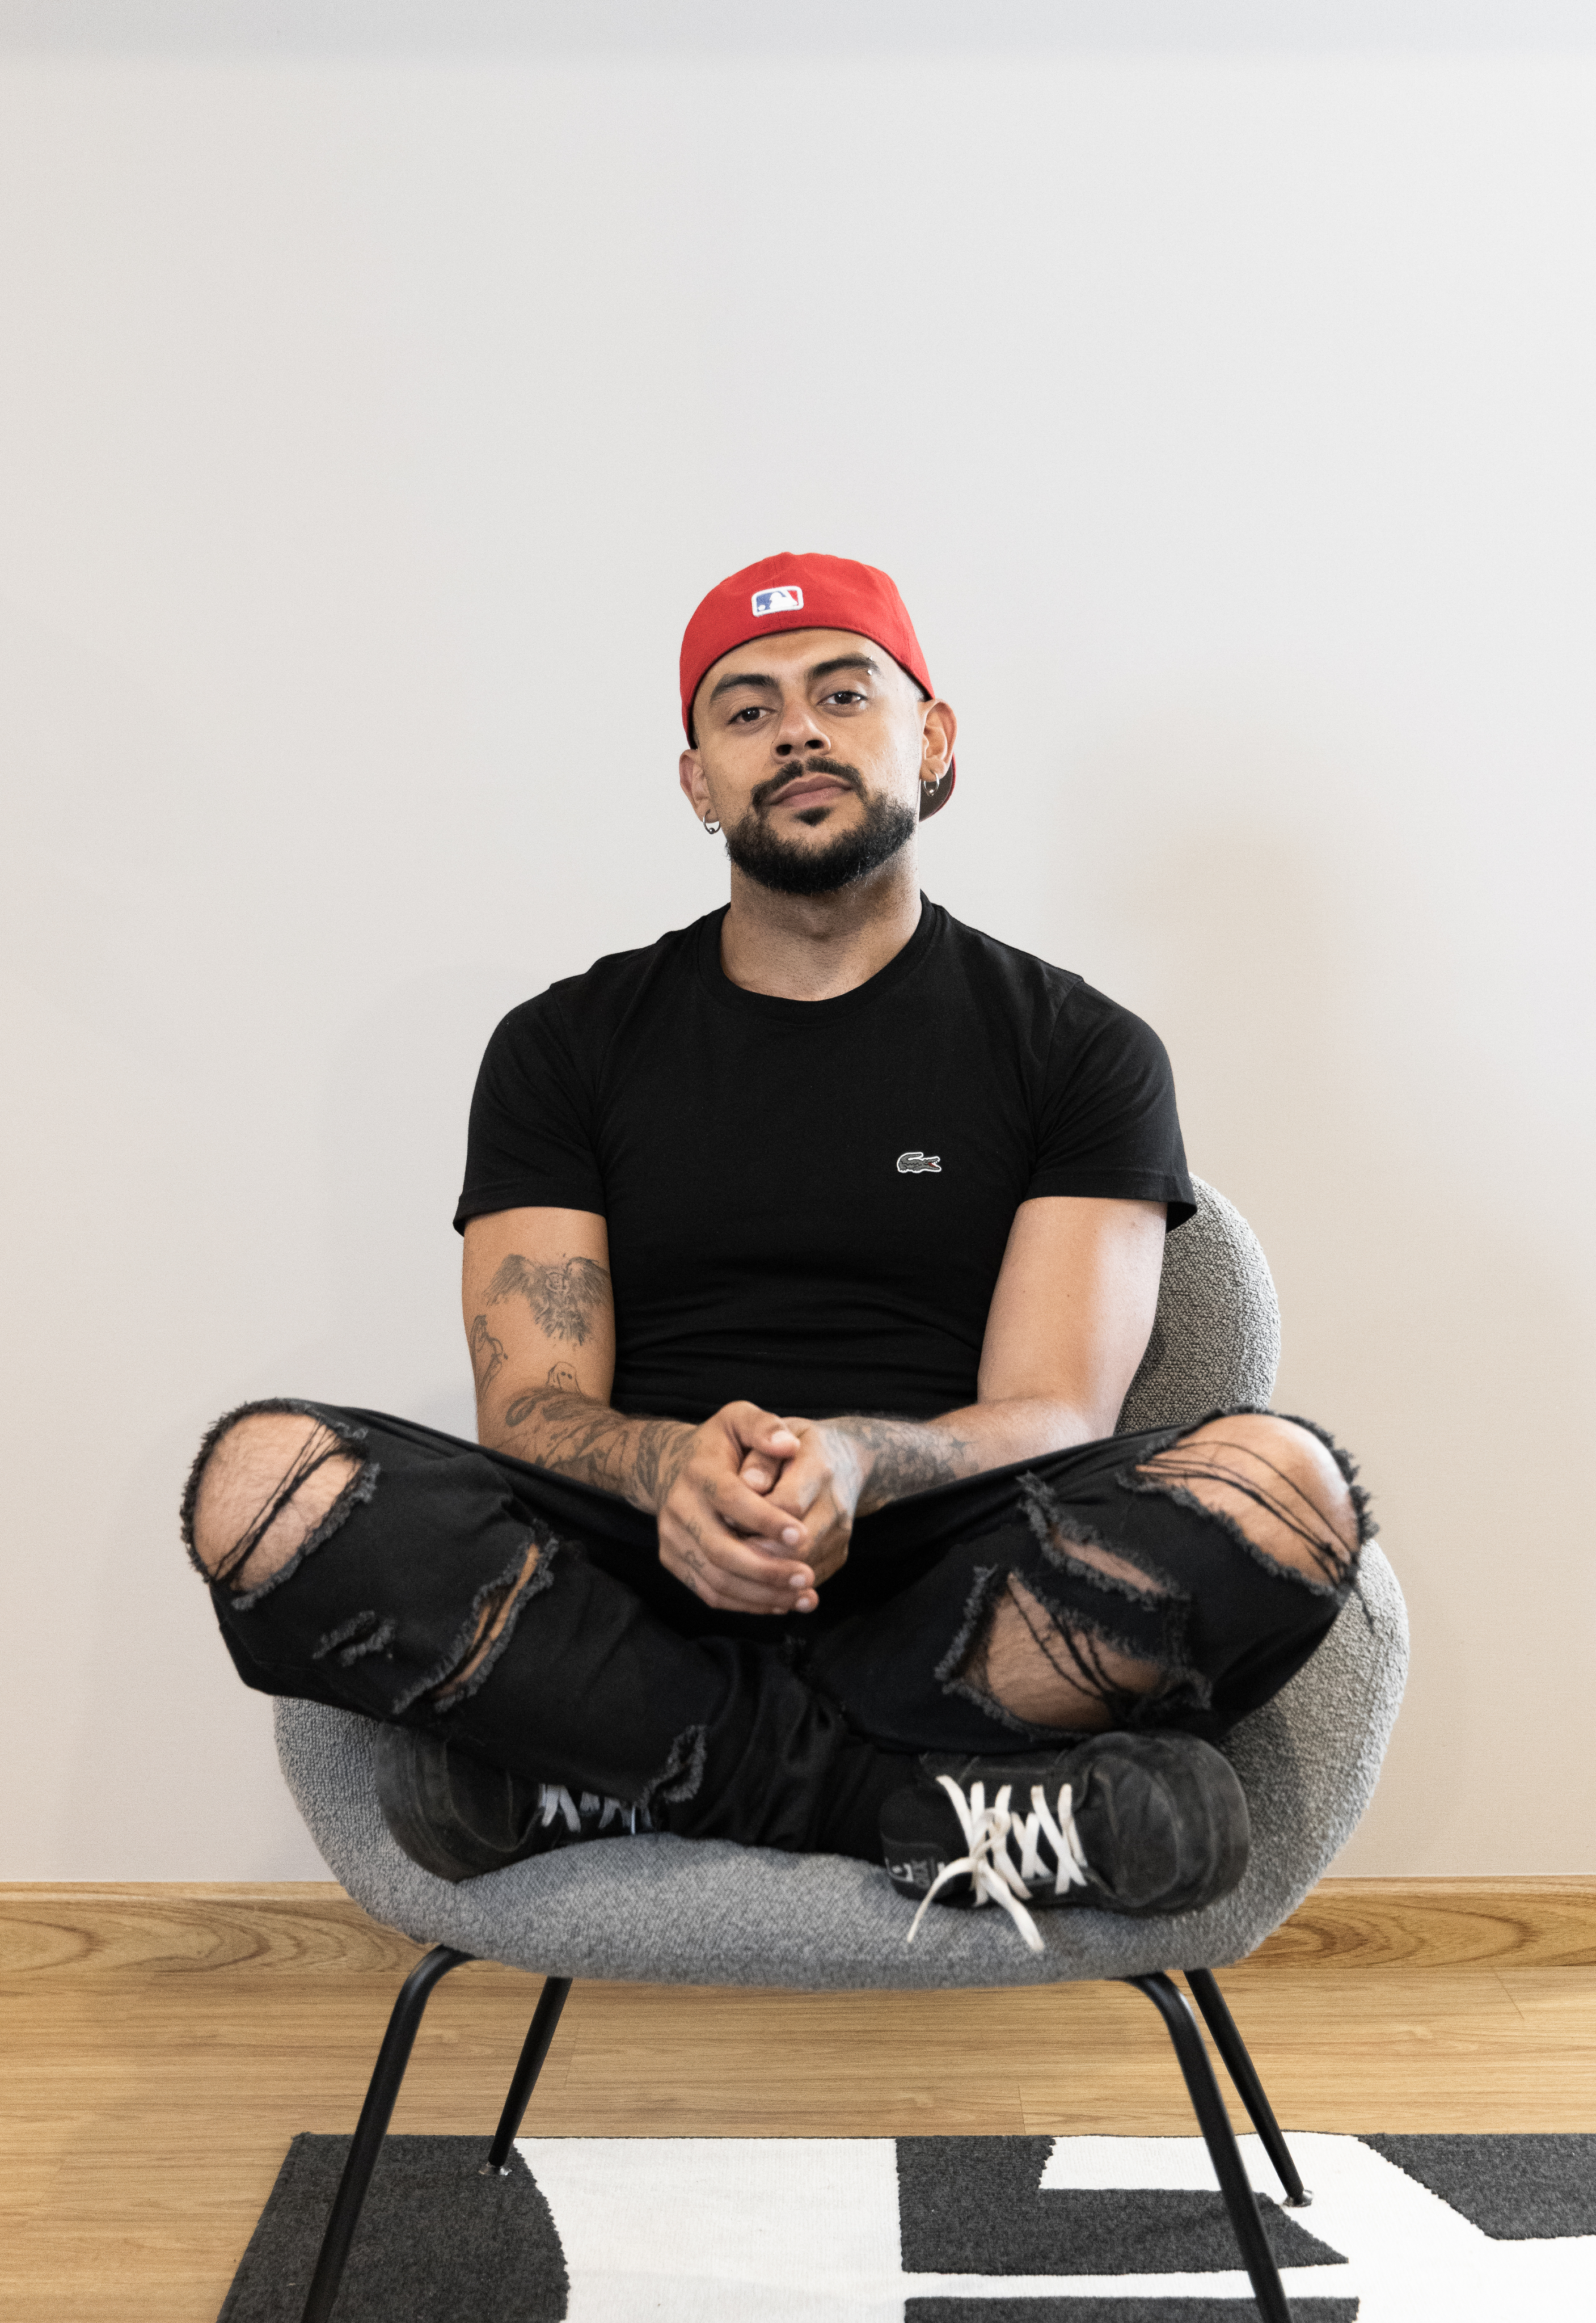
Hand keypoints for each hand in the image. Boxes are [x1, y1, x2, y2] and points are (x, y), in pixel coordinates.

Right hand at [655, 1402, 821, 1614]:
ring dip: (762, 1595)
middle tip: (807, 1577)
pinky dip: (747, 1604)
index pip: (730, 1499)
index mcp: (697, 1472)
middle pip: (720, 1550)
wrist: (675, 1467)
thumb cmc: (720, 1445)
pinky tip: (780, 1604)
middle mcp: (678, 1508)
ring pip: (716, 1580)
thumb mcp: (739, 1420)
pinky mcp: (674, 1561)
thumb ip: (765, 1426)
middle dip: (766, 1569)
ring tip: (804, 1597)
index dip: (765, 1520)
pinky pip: (709, 1593)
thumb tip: (789, 1445)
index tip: (802, 1535)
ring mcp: (672, 1539)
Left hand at [738, 1418, 863, 1595]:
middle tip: (721, 1551)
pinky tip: (750, 1578)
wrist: (845, 1458)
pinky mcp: (838, 1555)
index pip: (787, 1504)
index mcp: (820, 1468)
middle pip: (796, 1546)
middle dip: (755, 1554)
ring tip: (731, 1567)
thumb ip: (762, 1453)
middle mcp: (836, 1505)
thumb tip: (747, 1485)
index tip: (724, 1517)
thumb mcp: (779, 1429)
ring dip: (764, 1575)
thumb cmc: (800, 1442)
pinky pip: (807, 1579)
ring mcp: (840, 1534)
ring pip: (800, 1568)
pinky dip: (778, 1585)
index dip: (753, 1517)